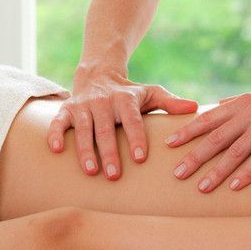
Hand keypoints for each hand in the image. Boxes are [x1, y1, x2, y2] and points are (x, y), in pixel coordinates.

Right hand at [47, 62, 198, 179]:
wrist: (98, 74)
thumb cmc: (130, 93)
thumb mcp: (151, 93)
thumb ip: (171, 103)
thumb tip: (195, 108)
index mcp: (125, 100)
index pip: (132, 120)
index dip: (136, 138)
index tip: (140, 158)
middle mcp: (103, 102)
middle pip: (106, 130)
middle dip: (109, 153)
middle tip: (115, 175)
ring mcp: (83, 106)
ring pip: (82, 129)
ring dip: (85, 151)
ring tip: (91, 172)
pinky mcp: (66, 110)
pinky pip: (58, 122)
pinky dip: (54, 134)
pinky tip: (56, 151)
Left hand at [166, 83, 250, 191]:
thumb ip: (238, 102)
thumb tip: (217, 105)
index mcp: (242, 104)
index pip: (208, 118)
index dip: (187, 131)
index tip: (168, 144)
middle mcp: (250, 113)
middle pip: (216, 137)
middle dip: (195, 156)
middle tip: (177, 174)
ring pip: (235, 151)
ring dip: (217, 171)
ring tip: (201, 187)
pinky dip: (247, 173)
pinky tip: (236, 186)